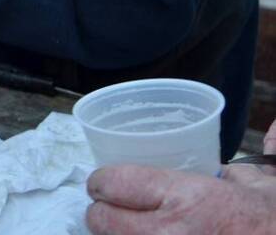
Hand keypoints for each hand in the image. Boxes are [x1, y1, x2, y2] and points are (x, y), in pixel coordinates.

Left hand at [86, 164, 275, 234]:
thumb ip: (237, 168)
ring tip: (124, 228)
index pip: (114, 183)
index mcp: (188, 198)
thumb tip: (261, 135)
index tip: (102, 183)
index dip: (102, 181)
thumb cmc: (273, 221)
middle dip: (101, 213)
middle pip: (102, 221)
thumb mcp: (260, 187)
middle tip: (108, 208)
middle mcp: (170, 233)